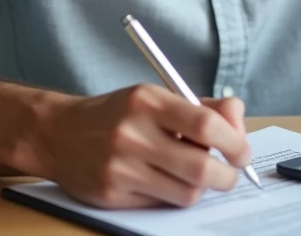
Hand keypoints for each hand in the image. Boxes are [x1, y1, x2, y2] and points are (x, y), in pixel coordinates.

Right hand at [37, 84, 251, 208]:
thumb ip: (201, 107)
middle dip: (227, 175)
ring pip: (186, 192)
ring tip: (197, 175)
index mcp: (147, 101)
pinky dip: (174, 196)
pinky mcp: (111, 195)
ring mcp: (120, 167)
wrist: (57, 133)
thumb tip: (239, 120)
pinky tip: (166, 181)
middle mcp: (132, 134)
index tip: (242, 150)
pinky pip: (162, 204)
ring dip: (202, 188)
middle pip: (201, 167)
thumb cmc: (118, 114)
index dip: (234, 141)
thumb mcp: (155, 97)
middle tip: (230, 173)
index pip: (205, 124)